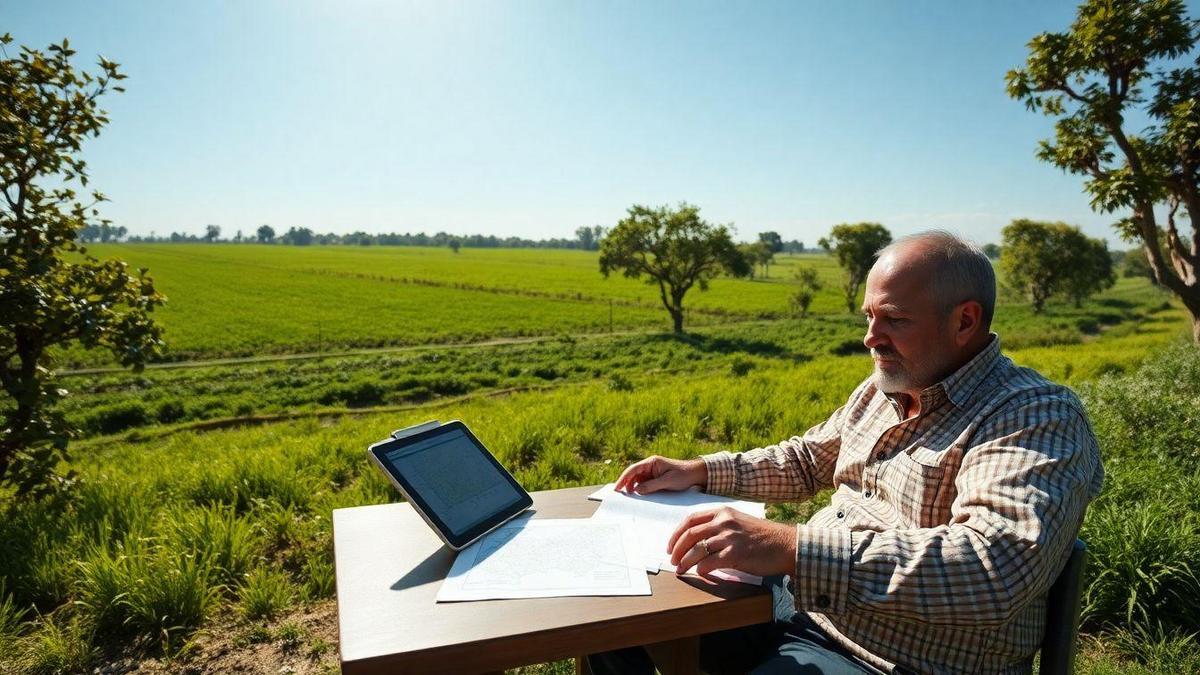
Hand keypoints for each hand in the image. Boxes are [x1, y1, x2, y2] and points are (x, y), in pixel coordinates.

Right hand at [614, 455, 706, 494]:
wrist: (697, 475)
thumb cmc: (684, 475)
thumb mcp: (668, 481)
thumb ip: (651, 485)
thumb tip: (636, 490)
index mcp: (652, 462)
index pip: (633, 469)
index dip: (623, 479)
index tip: (617, 488)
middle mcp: (650, 466)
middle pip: (633, 474)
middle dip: (625, 484)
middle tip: (619, 495)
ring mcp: (653, 472)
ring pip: (638, 480)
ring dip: (632, 487)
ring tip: (628, 497)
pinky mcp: (656, 479)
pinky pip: (644, 484)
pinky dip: (640, 489)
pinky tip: (638, 496)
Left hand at [667, 507, 795, 577]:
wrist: (785, 544)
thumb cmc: (763, 536)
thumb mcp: (738, 522)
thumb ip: (719, 526)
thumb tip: (697, 540)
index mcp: (722, 512)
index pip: (690, 520)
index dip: (676, 534)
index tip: (670, 546)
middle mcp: (724, 522)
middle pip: (689, 534)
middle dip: (677, 549)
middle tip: (673, 561)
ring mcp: (729, 537)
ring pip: (697, 549)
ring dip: (685, 562)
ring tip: (681, 570)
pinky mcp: (736, 553)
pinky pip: (710, 562)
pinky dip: (701, 569)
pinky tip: (700, 573)